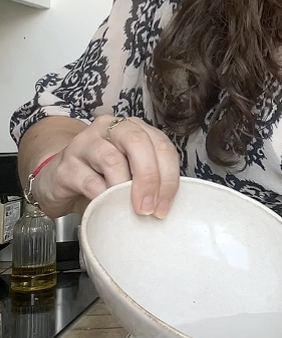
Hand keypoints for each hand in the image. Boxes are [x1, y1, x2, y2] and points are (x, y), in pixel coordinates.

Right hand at [33, 116, 180, 217]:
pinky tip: (104, 207)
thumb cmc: (99, 176)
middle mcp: (108, 128)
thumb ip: (149, 178)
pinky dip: (101, 197)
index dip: (168, 176)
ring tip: (127, 209)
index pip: (160, 144)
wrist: (57, 181)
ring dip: (124, 189)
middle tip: (148, 208)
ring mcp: (84, 144)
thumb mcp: (128, 173)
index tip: (164, 206)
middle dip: (149, 178)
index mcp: (132, 128)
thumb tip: (165, 202)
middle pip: (137, 143)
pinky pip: (88, 181)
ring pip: (112, 159)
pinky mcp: (65, 166)